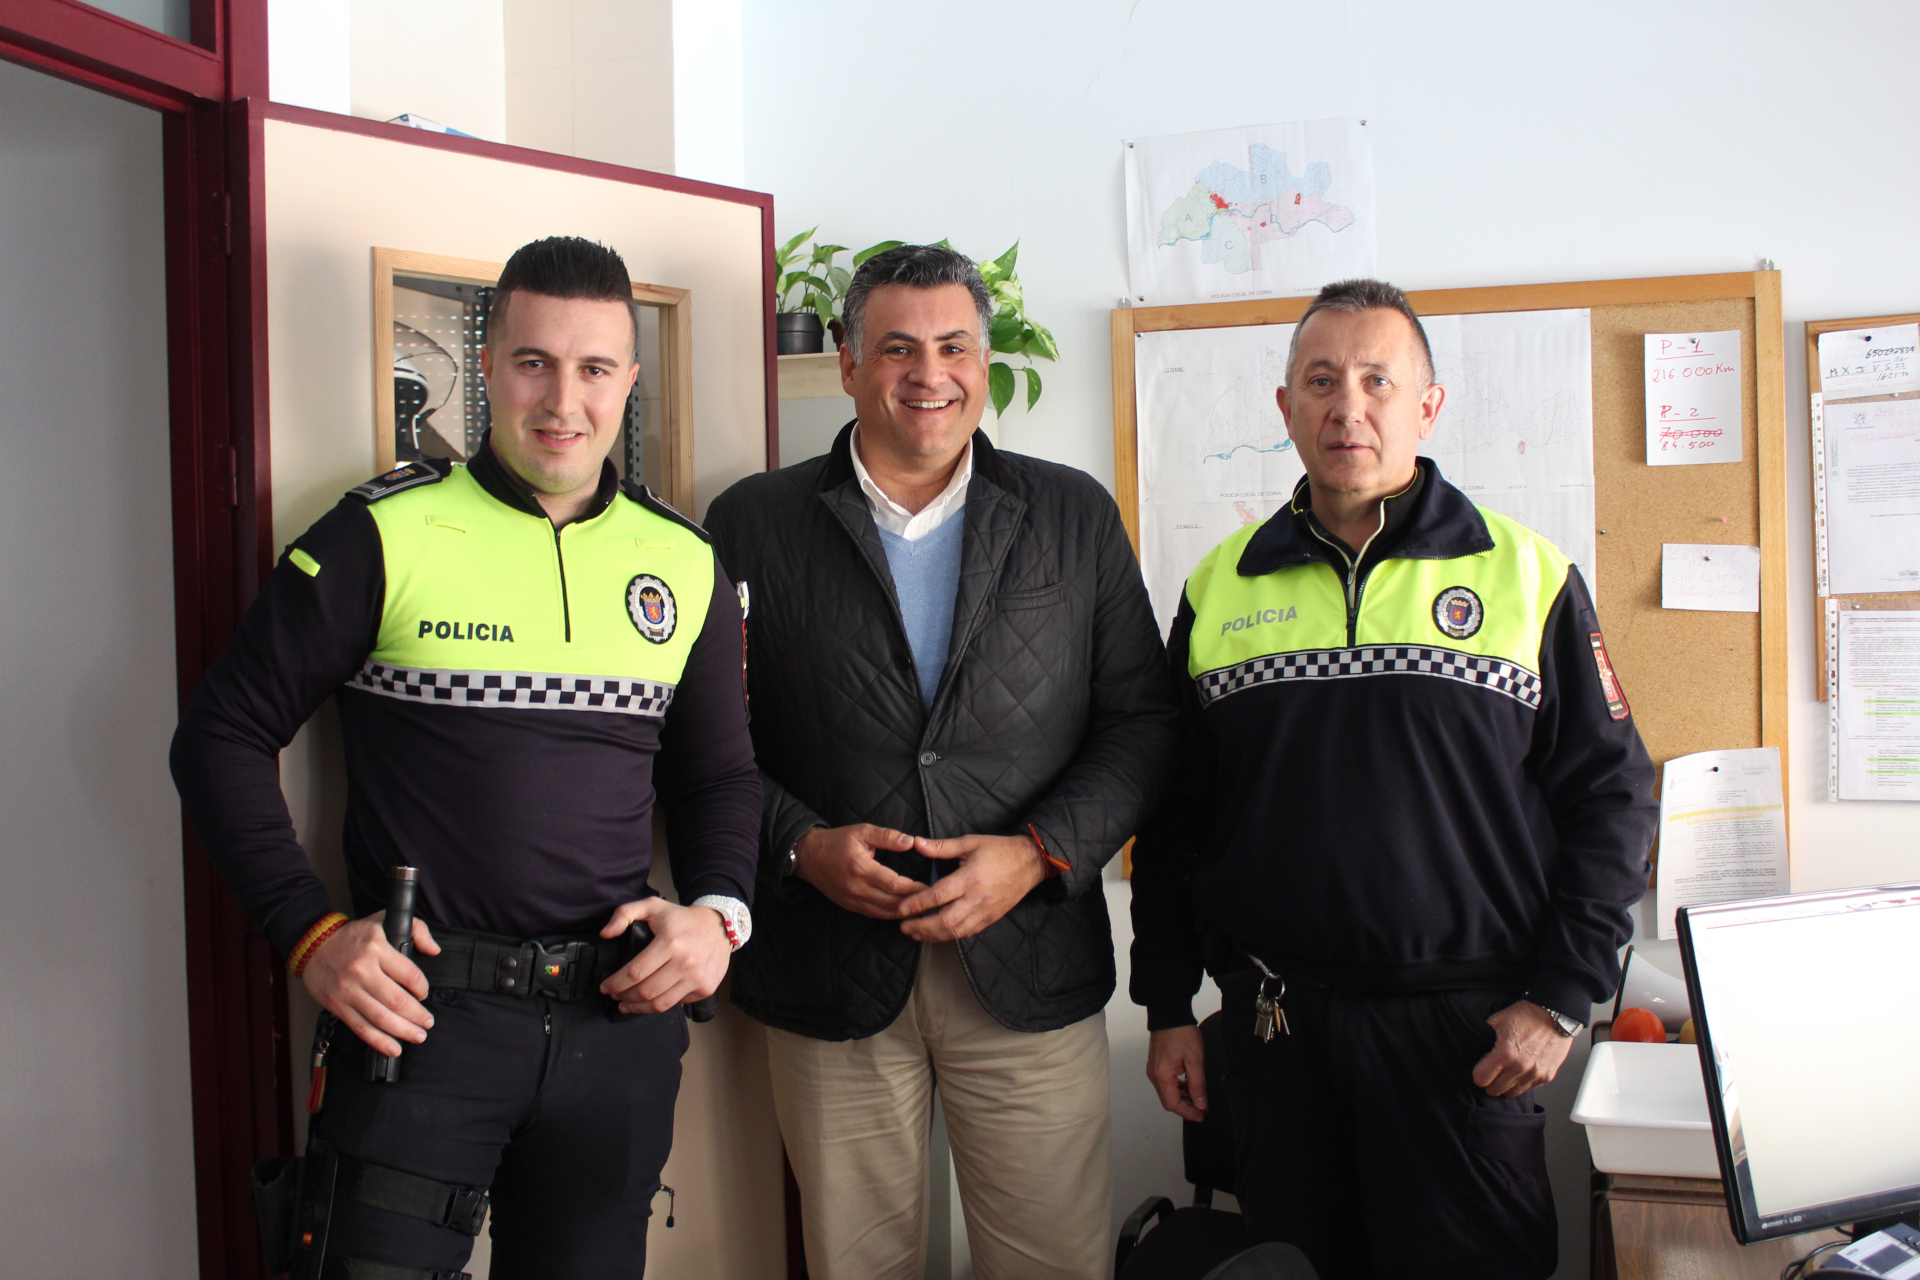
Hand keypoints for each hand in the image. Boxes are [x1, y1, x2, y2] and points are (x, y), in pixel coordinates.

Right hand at [301, 912, 440, 1057]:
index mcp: (377, 948)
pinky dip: (379, 1041)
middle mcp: (363, 970)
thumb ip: (416, 929)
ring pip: (381, 1018)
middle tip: (428, 1022)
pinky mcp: (338, 1006)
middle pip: (397, 1001)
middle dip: (417, 1016)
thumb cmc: (352, 936)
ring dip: (403, 1031)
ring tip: (418, 1036)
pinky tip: (393, 1048)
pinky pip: (361, 1028)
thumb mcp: (384, 921)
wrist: (313, 944)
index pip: (409, 974)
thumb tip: (434, 949)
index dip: (422, 989)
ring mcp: (348, 990)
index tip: (425, 994)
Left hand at [598, 898, 731, 1014]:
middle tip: (615, 995)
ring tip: (626, 1004)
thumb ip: (624, 914)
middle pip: (645, 991)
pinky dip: (658, 1005)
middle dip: (623, 997)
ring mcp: (697, 978)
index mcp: (670, 942)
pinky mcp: (705, 988)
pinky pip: (675, 1004)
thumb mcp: (652, 906)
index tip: (605, 986)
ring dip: (637, 1007)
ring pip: (659, 1004)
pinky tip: (650, 1001)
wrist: (720, 926)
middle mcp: (685, 963)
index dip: (615, 983)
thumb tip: (606, 933)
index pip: (635, 972)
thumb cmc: (682, 918)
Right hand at [791, 823, 922, 918]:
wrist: (809, 856)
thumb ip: (888, 836)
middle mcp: (857, 889)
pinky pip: (874, 915)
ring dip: (904, 913)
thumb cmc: (837, 841)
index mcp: (862, 869)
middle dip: (914, 904)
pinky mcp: (850, 906)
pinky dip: (890, 915)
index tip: (931, 889)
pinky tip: (904, 912)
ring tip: (923, 910)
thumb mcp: (862, 831)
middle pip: (892, 903)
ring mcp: (853, 900)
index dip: (914, 889)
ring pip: (884, 913)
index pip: (894, 884)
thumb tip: (911, 841)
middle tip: (933, 903)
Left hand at [896, 833, 1047, 941]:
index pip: (938, 895)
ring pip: (956, 931)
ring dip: (933, 935)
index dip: (917, 904)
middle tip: (904, 927)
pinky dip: (951, 935)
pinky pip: (968, 932)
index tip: (901, 909)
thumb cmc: (999, 850)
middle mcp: (977, 898)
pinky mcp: (991, 918)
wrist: (1031, 862)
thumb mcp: (970, 842)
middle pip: (946, 920)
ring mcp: (985, 911)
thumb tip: (917, 844)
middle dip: (922, 926)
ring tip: (916, 934)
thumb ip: (942, 846)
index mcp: (970, 877)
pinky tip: (938, 934)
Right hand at [1147, 1026, 1208, 1122]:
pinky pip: (1166, 1082)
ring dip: (1183, 1098)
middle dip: (1186, 1107)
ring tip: (1199, 1098)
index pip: (1173, 1104)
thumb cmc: (1181, 1032)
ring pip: (1168, 1092)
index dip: (1188, 1113)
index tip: (1201, 1116)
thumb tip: (1201, 1104)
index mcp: (1162, 1075)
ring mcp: (1154, 1069)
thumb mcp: (1195, 1060)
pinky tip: (1190, 1085)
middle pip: (1169, 1100)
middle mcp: (1154, 1075)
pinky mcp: (1156, 1064)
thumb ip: (1198, 1084)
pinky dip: (1178, 1088)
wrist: (1170, 1013)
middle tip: (1202, 1110)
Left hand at [1472, 1000, 1573, 1096]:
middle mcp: (1520, 1067)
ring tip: (1505, 1073)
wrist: (1554, 1015)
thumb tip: (1475, 1048)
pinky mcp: (1547, 1076)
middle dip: (1490, 1082)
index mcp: (1505, 1054)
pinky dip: (1522, 1083)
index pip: (1481, 1079)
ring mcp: (1535, 1074)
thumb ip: (1484, 1036)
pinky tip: (1520, 1071)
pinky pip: (1528, 1088)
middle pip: (1495, 1090)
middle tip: (1492, 1072)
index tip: (1480, 1069)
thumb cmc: (1527, 1016)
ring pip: (1512, 1093)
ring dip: (1506, 1085)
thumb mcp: (1497, 1020)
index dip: (1478, 1074)